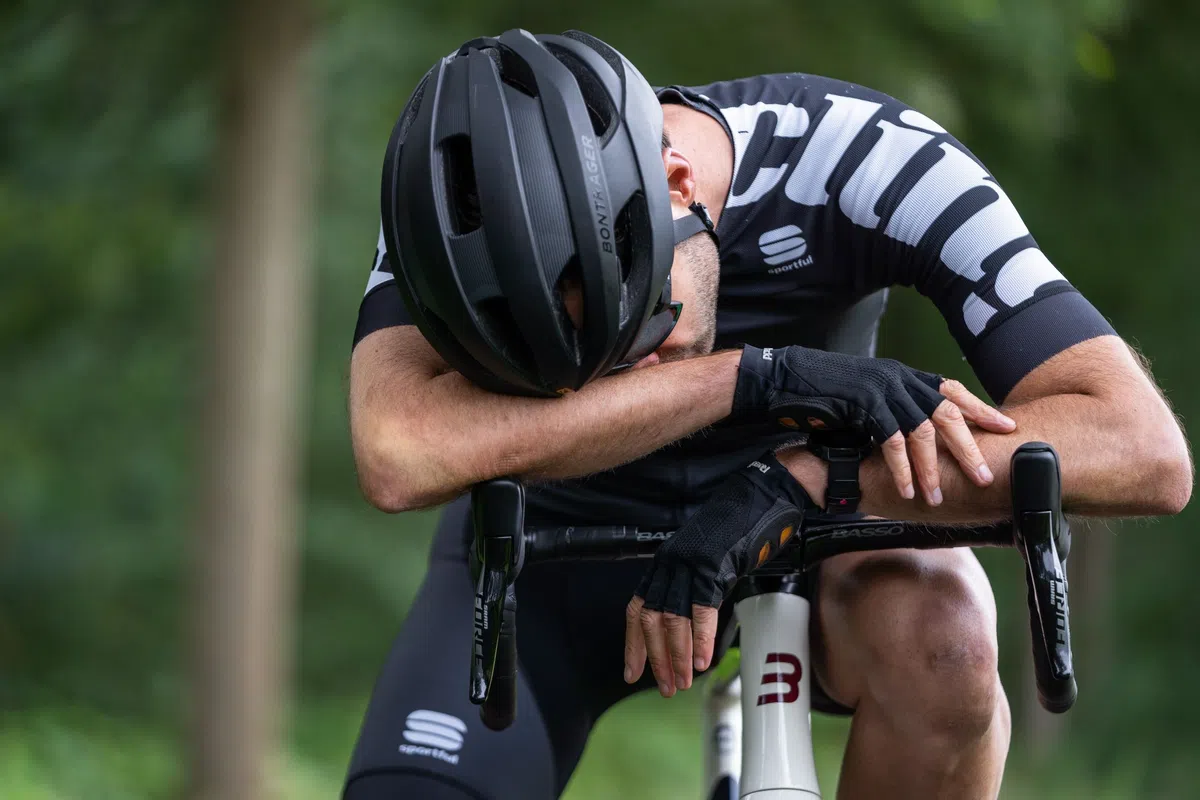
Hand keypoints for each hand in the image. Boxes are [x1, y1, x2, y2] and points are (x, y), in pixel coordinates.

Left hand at [625, 454, 811, 696]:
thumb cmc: (735, 532)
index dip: (633, 644)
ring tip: (684, 680)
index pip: (637, 610)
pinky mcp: (712, 564)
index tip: (633, 673)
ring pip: (672, 618)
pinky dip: (702, 637)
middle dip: (657, 659)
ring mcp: (688, 563)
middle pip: (651, 620)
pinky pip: (702, 608)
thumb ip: (690, 590)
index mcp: (663, 565)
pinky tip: (704, 659)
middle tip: (667, 686)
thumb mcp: (703, 562)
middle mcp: (669, 564)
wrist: (758, 499)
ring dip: (677, 655)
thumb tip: (687, 631)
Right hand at [733, 346, 1014, 504]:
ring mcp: (881, 389)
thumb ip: (891, 411)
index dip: (980, 409)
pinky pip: (891, 439)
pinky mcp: (862, 402)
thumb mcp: (865, 398)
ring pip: (922, 430)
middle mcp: (897, 379)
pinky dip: (901, 468)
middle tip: (984, 476)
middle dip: (968, 447)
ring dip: (931, 468)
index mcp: (902, 376)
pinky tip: (905, 489)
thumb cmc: (820, 393)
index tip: (1007, 427)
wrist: (781, 379)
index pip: (952, 390)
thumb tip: (914, 438)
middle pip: (947, 413)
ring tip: (937, 496)